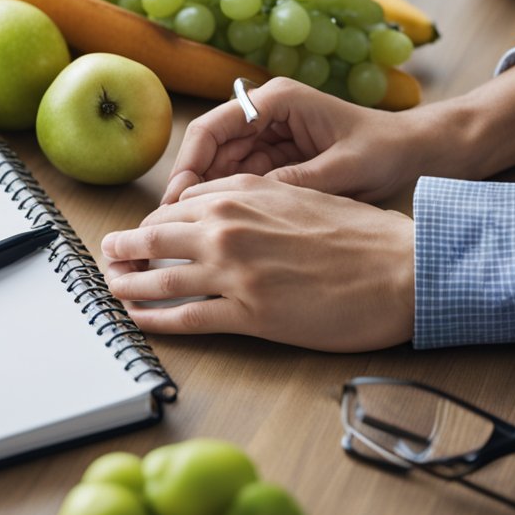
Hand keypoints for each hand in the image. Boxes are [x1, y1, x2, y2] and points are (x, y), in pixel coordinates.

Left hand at [104, 175, 413, 351]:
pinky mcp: (248, 314)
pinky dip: (153, 320)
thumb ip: (256, 199)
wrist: (403, 270)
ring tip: (114, 289)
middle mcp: (228, 227)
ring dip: (127, 285)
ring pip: (157, 278)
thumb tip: (221, 208)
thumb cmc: (362, 235)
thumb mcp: (301, 195)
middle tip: (110, 258)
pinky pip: (184, 317)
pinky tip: (139, 320)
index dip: (154, 224)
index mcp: (243, 193)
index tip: (144, 236)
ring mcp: (234, 271)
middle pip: (152, 237)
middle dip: (123, 249)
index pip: (175, 207)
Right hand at [163, 78, 430, 204]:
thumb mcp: (344, 169)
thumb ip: (297, 183)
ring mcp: (269, 137)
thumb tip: (249, 203)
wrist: (417, 153)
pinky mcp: (276, 160)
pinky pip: (240, 181)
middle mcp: (266, 114)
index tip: (177, 200)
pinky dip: (228, 204)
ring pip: (220, 168)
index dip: (189, 164)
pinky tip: (218, 230)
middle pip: (209, 149)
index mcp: (277, 100)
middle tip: (174, 225)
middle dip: (191, 186)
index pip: (213, 128)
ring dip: (205, 198)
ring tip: (189, 233)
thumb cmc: (387, 150)